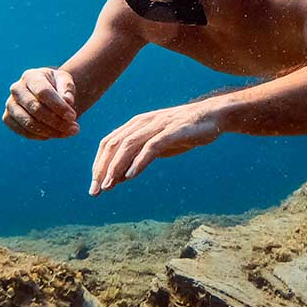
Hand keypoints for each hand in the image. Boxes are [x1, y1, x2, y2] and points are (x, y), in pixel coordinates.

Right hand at [3, 68, 78, 139]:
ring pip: (28, 122)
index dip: (58, 106)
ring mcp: (10, 104)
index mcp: (31, 76)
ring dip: (50, 131)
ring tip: (68, 133)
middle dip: (56, 121)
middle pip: (35, 108)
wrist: (45, 93)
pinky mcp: (8, 118)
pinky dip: (40, 136)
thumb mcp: (65, 81)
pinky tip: (56, 134)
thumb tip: (67, 101)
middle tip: (74, 128)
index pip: (43, 92)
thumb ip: (67, 89)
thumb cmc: (56, 86)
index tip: (73, 116)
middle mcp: (17, 89)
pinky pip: (22, 131)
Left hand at [89, 103, 222, 195]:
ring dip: (116, 167)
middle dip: (102, 168)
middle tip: (96, 190)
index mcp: (136, 124)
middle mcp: (143, 123)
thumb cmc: (182, 132)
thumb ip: (137, 158)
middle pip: (114, 144)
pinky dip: (139, 161)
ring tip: (109, 185)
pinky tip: (131, 176)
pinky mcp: (173, 131)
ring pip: (129, 145)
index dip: (98, 163)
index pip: (109, 143)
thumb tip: (117, 178)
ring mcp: (158, 125)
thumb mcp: (156, 146)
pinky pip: (152, 146)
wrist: (211, 116)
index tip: (94, 185)